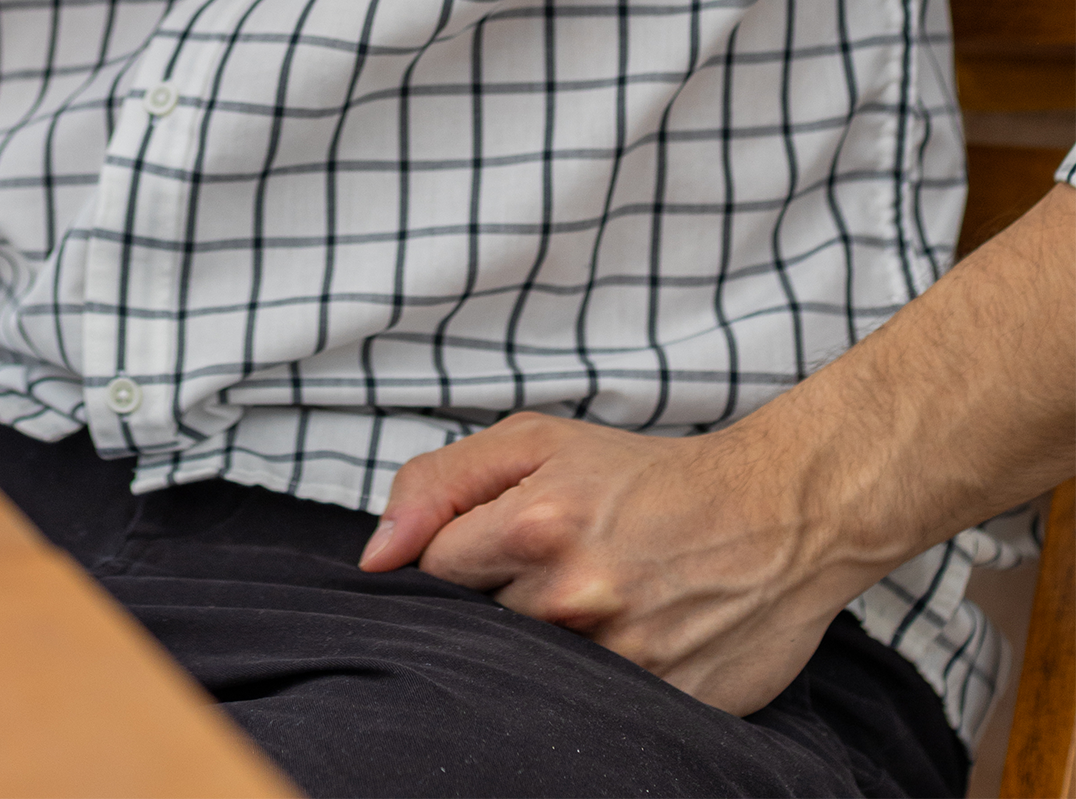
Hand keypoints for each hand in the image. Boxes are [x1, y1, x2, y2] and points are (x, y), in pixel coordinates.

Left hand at [359, 408, 862, 713]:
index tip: (490, 554)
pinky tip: (624, 645)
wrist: (780, 513)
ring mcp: (622, 661)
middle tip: (549, 581)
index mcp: (536, 524)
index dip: (453, 562)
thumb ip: (440, 483)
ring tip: (589, 609)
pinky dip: (594, 687)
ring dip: (545, 647)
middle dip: (497, 607)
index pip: (432, 571)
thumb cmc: (647, 476)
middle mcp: (574, 597)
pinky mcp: (665, 707)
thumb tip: (373, 557)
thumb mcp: (538, 440)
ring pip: (529, 673)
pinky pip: (593, 712)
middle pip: (477, 630)